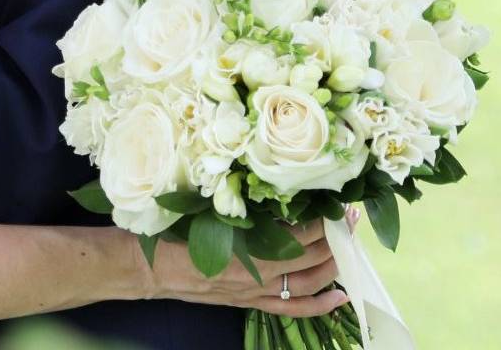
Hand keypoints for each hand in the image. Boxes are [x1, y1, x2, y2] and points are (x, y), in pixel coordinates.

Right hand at [140, 209, 360, 317]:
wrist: (152, 268)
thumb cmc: (175, 235)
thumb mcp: (209, 212)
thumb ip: (244, 207)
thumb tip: (278, 191)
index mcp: (248, 251)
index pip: (300, 237)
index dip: (324, 222)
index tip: (338, 204)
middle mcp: (258, 276)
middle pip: (311, 260)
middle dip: (336, 239)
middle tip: (349, 218)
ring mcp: (256, 293)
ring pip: (308, 284)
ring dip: (334, 266)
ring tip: (348, 246)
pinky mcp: (250, 303)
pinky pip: (292, 309)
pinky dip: (320, 305)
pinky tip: (340, 296)